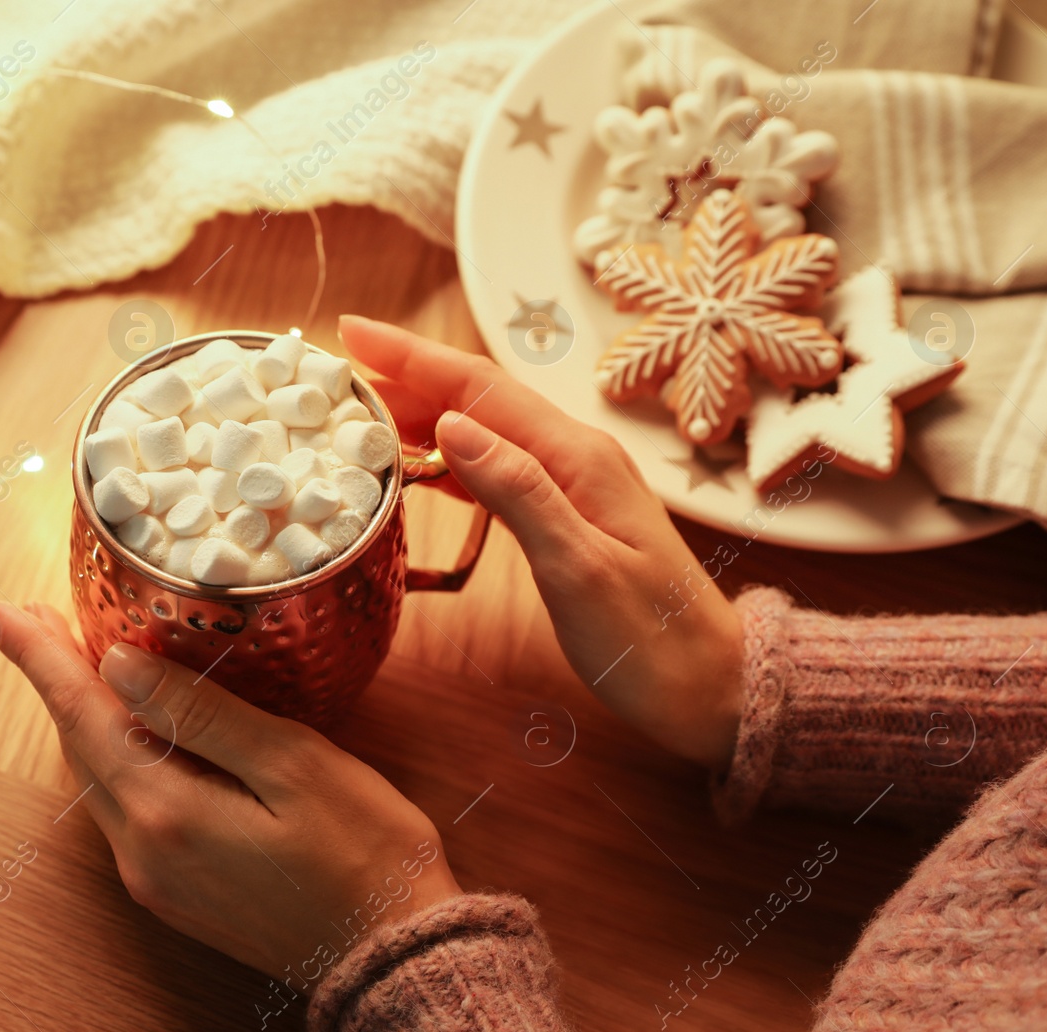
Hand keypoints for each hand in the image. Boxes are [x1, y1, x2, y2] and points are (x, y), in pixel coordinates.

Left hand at [0, 601, 463, 979]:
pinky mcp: (175, 892)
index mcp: (166, 810)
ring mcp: (154, 878)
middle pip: (79, 745)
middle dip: (53, 677)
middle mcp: (142, 850)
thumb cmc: (364, 852)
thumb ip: (202, 713)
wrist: (392, 955)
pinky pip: (123, 806)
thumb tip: (118, 665)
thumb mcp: (293, 763)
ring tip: (75, 660)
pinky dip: (113, 754)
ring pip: (97, 777)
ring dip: (81, 716)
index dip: (37, 656)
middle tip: (31, 616)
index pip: (82, 713)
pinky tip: (131, 729)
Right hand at [339, 315, 745, 768]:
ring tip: (359, 415)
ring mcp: (573, 483)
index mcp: (576, 458)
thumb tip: (453, 424)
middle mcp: (575, 456)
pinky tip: (415, 467)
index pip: (479, 388)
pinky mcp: (568, 514)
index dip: (412, 357)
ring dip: (421, 415)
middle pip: (477, 398)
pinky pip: (496, 467)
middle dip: (405, 376)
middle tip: (334, 376)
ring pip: (482, 430)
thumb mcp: (578, 570)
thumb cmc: (649, 641)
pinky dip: (447, 458)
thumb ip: (518, 492)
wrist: (711, 685)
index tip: (351, 332)